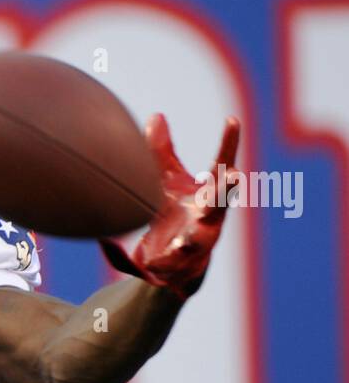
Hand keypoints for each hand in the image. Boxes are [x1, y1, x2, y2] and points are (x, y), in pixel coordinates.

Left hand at [100, 113, 241, 300]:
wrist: (168, 262)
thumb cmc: (174, 213)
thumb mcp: (167, 182)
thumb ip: (161, 152)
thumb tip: (156, 116)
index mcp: (209, 194)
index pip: (222, 165)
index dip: (229, 143)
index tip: (232, 120)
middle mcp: (210, 217)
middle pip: (221, 202)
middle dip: (227, 189)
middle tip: (234, 176)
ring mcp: (198, 243)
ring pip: (199, 241)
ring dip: (191, 240)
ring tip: (183, 241)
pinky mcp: (182, 265)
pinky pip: (171, 265)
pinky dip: (160, 262)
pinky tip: (148, 262)